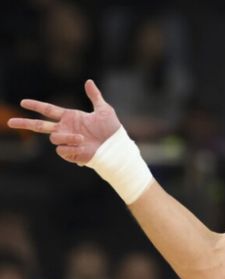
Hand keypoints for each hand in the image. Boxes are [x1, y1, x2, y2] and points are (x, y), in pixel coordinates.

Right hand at [6, 80, 121, 164]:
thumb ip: (94, 96)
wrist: (116, 147)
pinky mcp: (70, 153)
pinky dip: (71, 148)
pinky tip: (83, 148)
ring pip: (53, 138)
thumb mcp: (104, 110)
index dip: (36, 105)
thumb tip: (88, 81)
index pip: (48, 110)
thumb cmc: (112, 130)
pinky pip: (61, 150)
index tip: (23, 102)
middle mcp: (65, 129)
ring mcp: (67, 141)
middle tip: (10, 122)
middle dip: (24, 123)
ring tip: (82, 138)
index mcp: (70, 117)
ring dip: (67, 137)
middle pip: (39, 125)